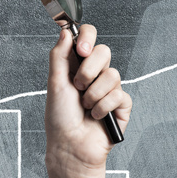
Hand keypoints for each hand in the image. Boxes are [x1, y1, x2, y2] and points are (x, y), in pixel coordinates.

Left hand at [45, 24, 131, 177]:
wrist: (70, 146)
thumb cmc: (59, 118)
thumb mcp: (54, 83)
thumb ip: (59, 55)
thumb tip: (66, 31)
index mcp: (77, 65)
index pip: (88, 37)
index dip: (88, 37)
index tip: (81, 50)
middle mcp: (95, 74)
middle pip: (104, 51)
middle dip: (89, 70)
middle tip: (78, 86)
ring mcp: (109, 88)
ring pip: (112, 75)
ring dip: (94, 94)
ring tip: (85, 107)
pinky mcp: (121, 104)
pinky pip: (119, 95)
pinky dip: (103, 107)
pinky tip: (96, 116)